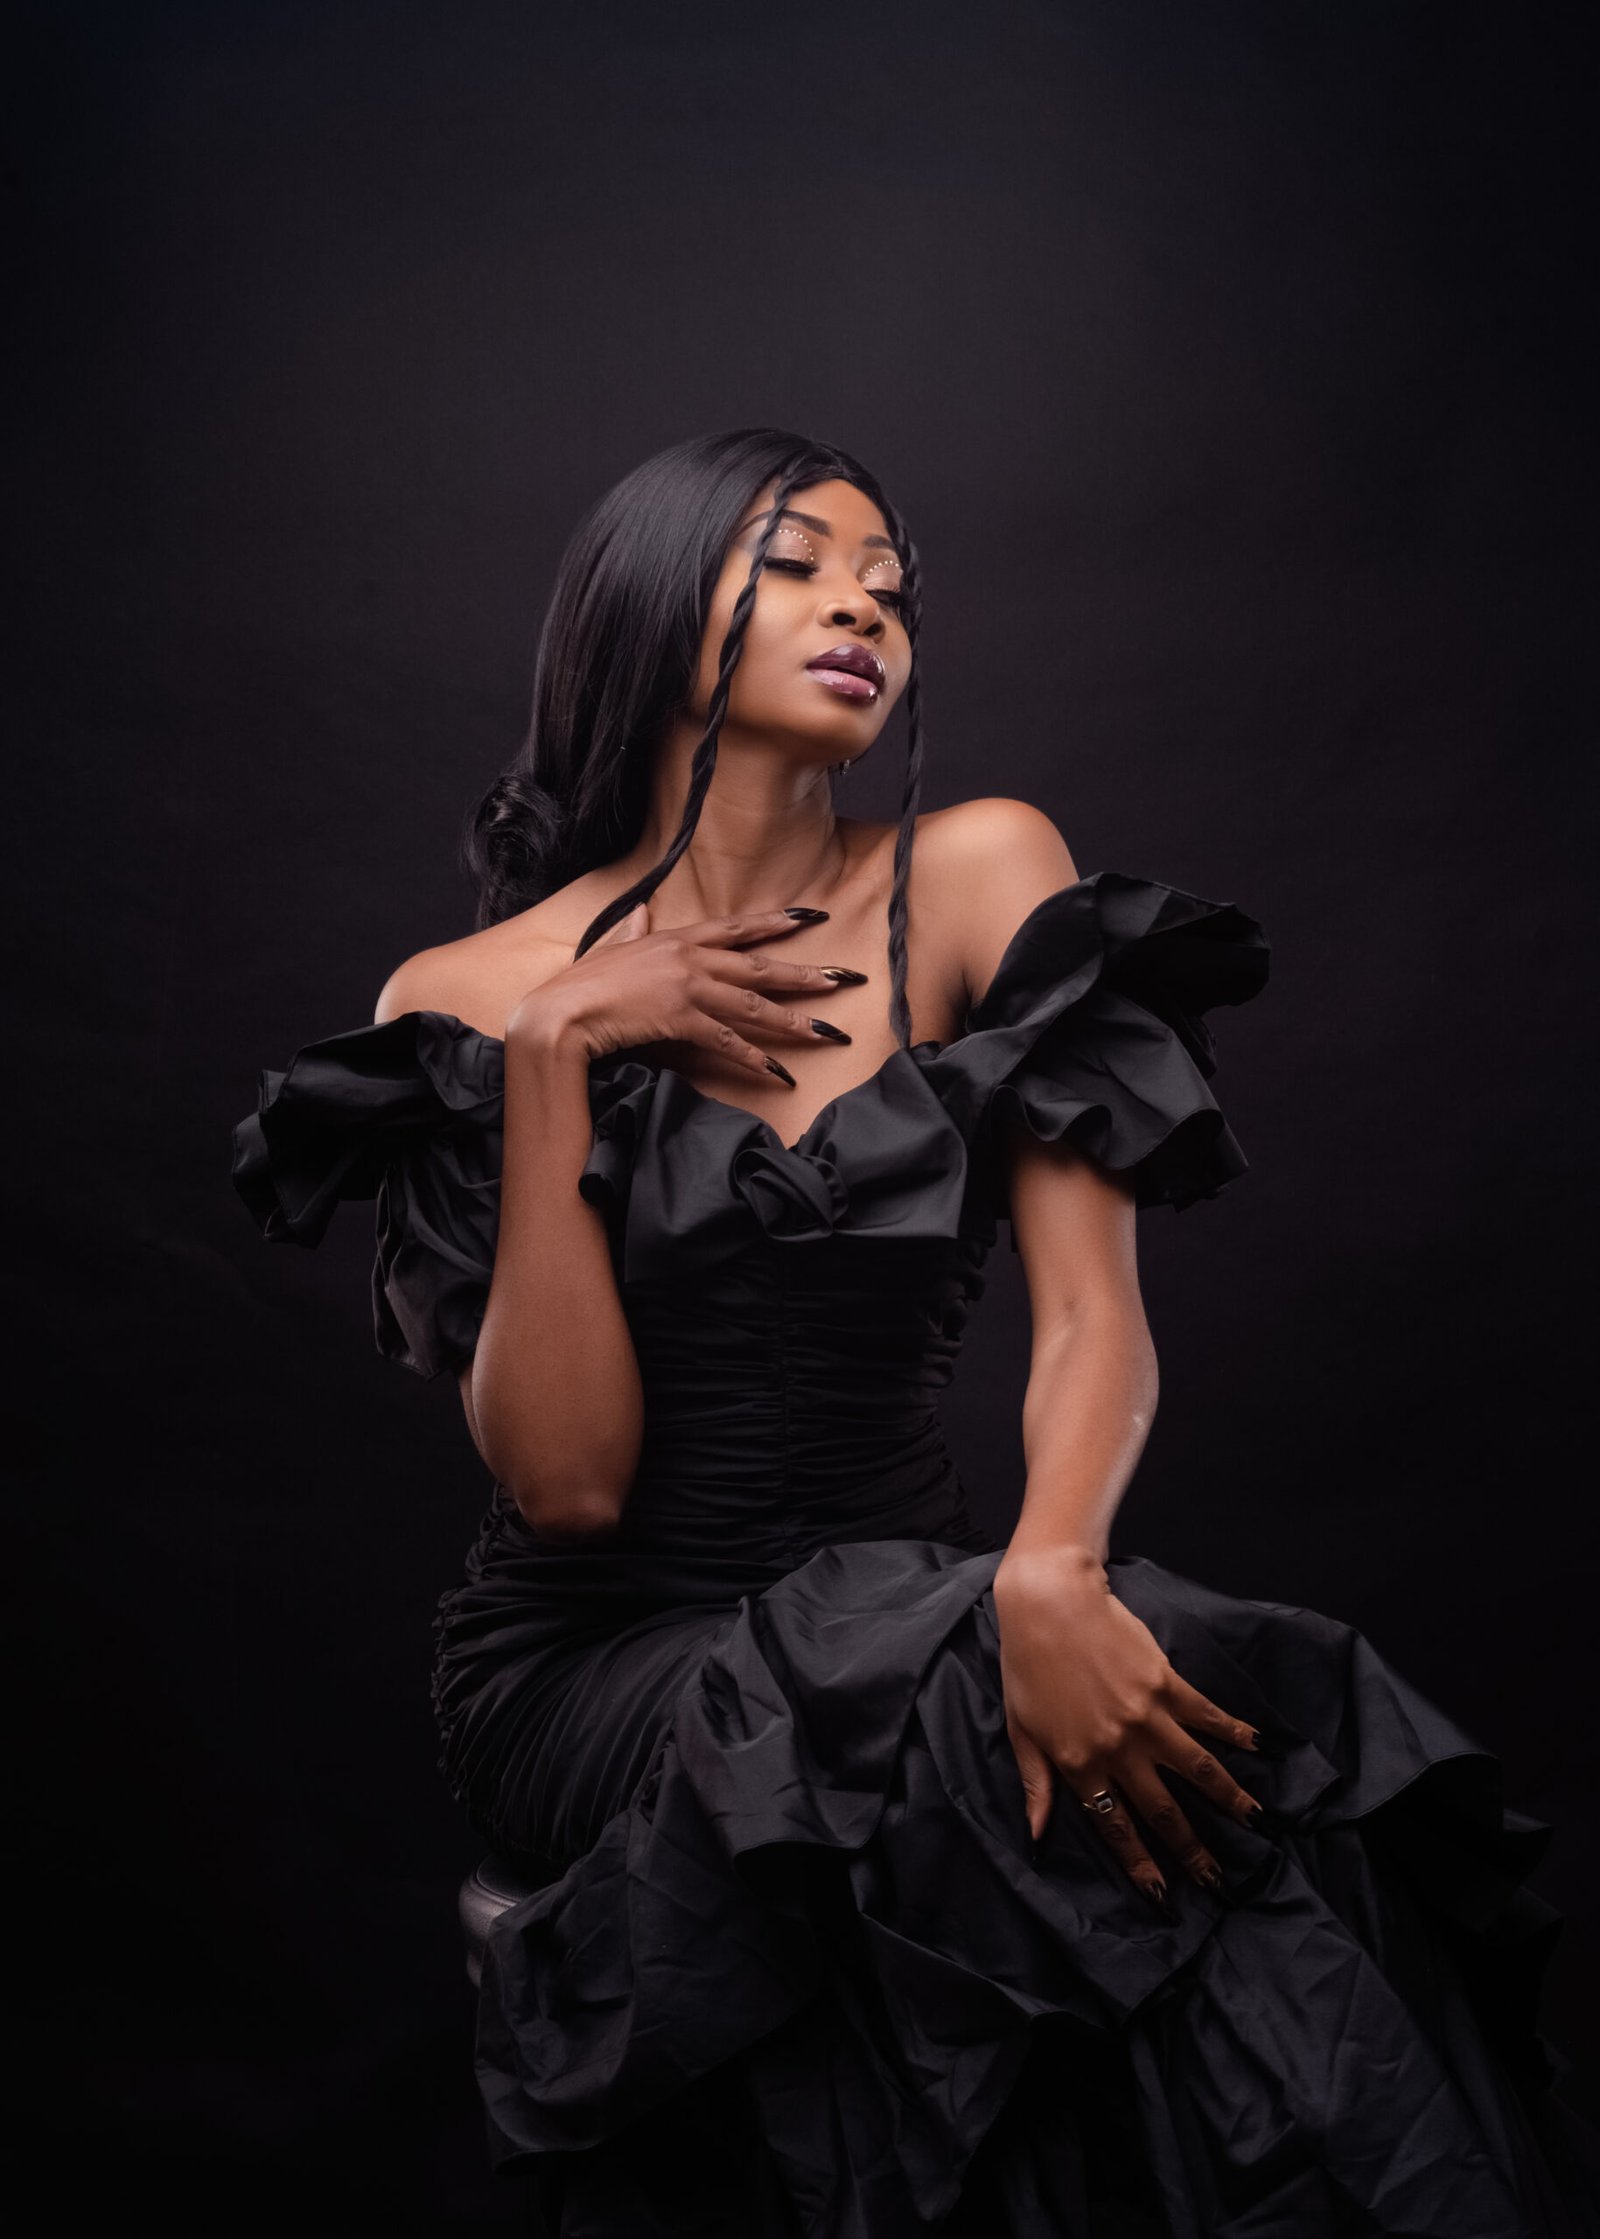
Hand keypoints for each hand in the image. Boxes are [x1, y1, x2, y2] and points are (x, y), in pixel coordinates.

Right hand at [505, 899, 868, 1087]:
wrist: (560, 1011)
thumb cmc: (579, 984)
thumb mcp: (609, 947)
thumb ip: (631, 931)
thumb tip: (642, 913)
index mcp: (676, 938)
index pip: (738, 927)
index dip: (777, 922)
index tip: (810, 918)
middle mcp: (690, 958)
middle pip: (761, 966)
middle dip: (807, 973)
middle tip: (846, 978)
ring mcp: (688, 988)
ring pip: (755, 1005)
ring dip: (796, 1020)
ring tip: (830, 1032)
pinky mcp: (682, 1020)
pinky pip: (730, 1042)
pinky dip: (757, 1060)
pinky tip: (782, 1075)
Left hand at [994, 1545, 1264, 1907]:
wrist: (1049, 1602)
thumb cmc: (1027, 1664)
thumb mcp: (1022, 1729)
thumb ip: (1035, 1783)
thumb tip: (1036, 1833)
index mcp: (1080, 1764)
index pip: (1115, 1828)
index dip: (1141, 1865)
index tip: (1164, 1896)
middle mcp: (1118, 1749)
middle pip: (1163, 1810)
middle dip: (1192, 1850)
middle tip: (1219, 1878)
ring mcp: (1146, 1717)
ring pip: (1197, 1769)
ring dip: (1228, 1799)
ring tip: (1254, 1822)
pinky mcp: (1166, 1683)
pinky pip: (1206, 1716)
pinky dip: (1232, 1732)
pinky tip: (1255, 1745)